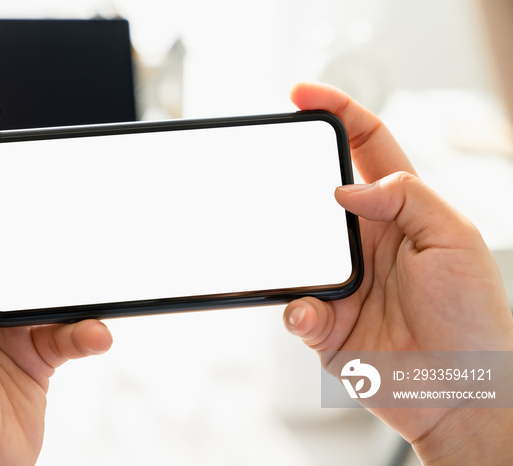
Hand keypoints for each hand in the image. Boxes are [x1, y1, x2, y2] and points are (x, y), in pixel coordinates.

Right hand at [284, 83, 512, 462]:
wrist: (461, 394)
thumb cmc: (474, 318)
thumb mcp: (456, 238)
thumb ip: (405, 196)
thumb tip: (345, 189)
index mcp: (400, 212)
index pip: (366, 148)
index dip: (337, 114)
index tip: (302, 96)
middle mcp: (365, 241)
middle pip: (316, 194)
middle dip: (291, 184)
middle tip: (273, 181)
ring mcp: (342, 281)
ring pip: (294, 250)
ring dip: (290, 254)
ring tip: (308, 269)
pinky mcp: (324, 322)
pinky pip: (293, 306)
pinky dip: (298, 309)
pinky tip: (315, 315)